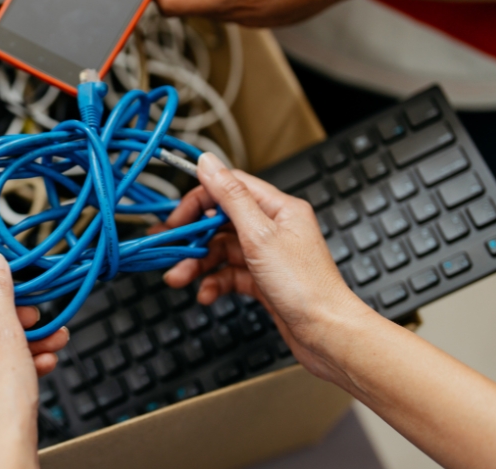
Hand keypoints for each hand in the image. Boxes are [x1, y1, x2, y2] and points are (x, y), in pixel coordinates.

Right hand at [160, 153, 377, 382]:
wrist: (326, 334)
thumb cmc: (306, 286)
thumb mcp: (260, 235)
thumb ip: (231, 197)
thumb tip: (209, 162)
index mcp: (279, 209)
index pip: (231, 188)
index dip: (200, 198)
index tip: (177, 216)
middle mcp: (273, 229)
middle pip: (221, 222)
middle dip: (193, 238)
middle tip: (170, 248)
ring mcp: (268, 256)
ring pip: (222, 251)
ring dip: (198, 265)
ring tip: (179, 278)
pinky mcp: (263, 281)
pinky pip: (229, 274)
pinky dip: (214, 282)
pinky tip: (207, 294)